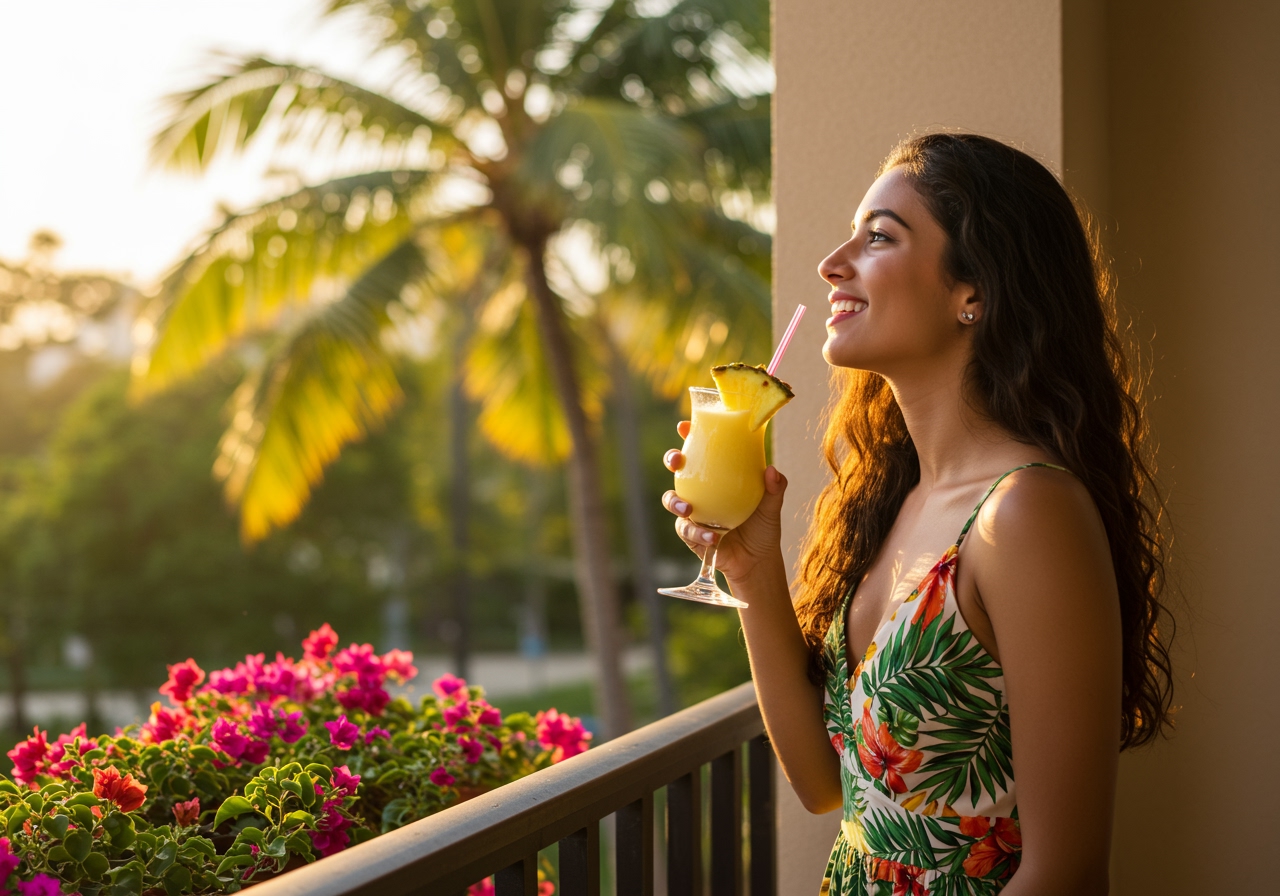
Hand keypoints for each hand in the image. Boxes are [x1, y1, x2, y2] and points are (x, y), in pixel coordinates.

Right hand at [662, 420, 787, 582]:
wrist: (757, 561)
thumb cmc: (763, 528)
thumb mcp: (772, 505)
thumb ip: (774, 488)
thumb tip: (772, 470)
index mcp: (718, 478)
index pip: (701, 451)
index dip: (689, 436)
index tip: (684, 425)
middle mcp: (702, 491)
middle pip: (678, 470)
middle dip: (673, 460)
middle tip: (677, 460)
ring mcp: (694, 512)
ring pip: (672, 499)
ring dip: (675, 501)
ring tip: (688, 509)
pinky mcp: (691, 534)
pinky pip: (686, 529)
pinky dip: (697, 532)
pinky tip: (711, 538)